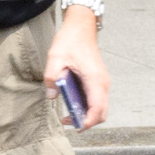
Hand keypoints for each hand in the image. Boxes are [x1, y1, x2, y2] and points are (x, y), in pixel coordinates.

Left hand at [45, 5, 113, 133]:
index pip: (97, 108)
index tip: (76, 127)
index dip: (88, 121)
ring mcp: (102, 82)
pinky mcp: (99, 80)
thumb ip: (52, 77)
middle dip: (88, 121)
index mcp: (94, 79)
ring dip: (88, 115)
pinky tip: (73, 104)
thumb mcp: (55, 57)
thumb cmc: (70, 41)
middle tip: (69, 122)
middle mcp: (102, 83)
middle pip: (102, 112)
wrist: (81, 27)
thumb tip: (52, 96)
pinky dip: (88, 107)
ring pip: (101, 107)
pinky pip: (98, 100)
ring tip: (69, 115)